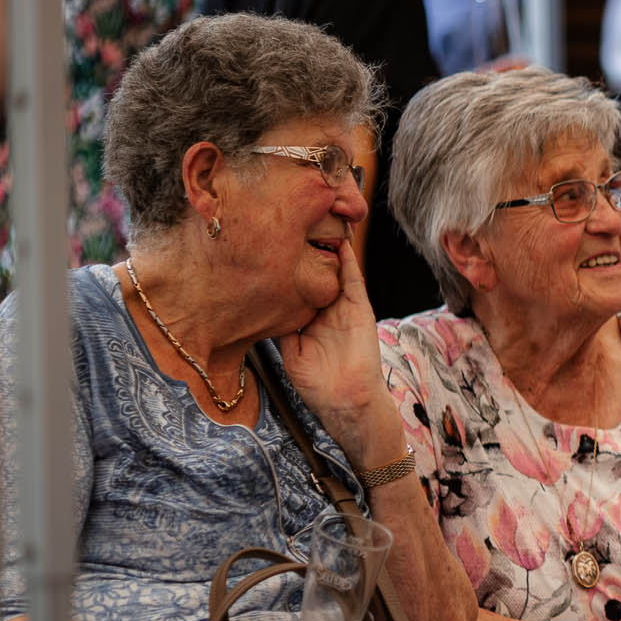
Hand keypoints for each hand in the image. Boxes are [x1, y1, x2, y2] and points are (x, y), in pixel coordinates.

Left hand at [277, 239, 386, 437]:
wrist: (345, 400)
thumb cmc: (318, 384)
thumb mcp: (290, 352)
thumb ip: (283, 327)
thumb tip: (260, 306)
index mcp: (310, 319)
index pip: (298, 285)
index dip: (286, 266)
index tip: (272, 245)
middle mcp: (327, 309)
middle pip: (317, 272)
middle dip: (308, 249)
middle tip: (296, 221)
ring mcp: (344, 307)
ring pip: (336, 270)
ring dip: (330, 247)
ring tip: (321, 220)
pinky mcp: (360, 309)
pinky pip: (354, 279)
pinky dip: (349, 259)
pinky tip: (342, 240)